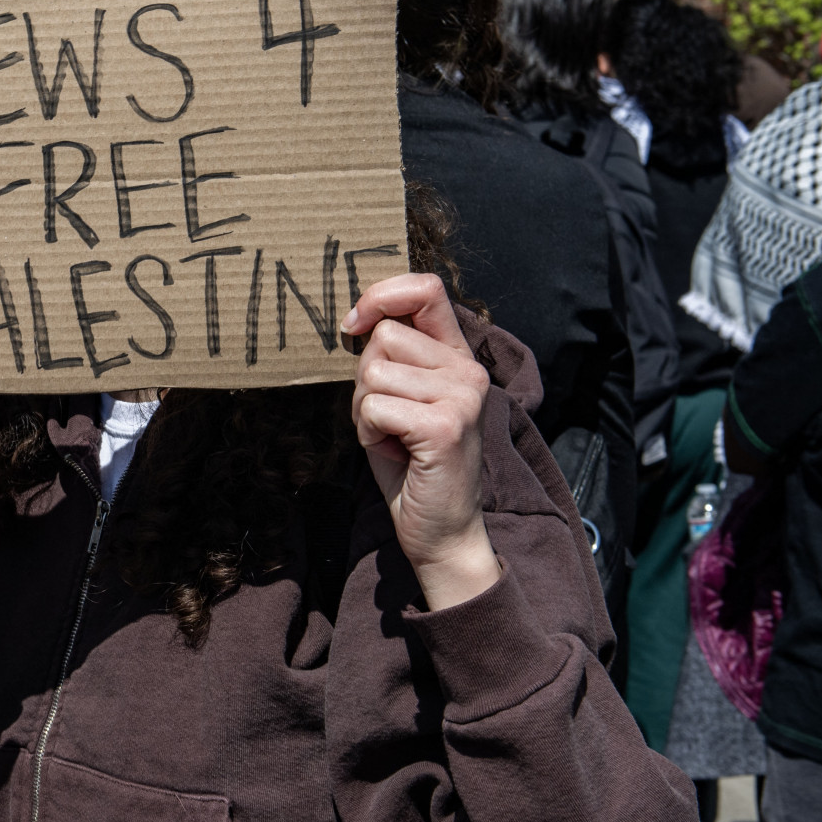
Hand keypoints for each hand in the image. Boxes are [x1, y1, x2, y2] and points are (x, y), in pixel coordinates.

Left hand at [343, 273, 500, 610]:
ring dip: (365, 411)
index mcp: (458, 358)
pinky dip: (369, 433)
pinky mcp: (445, 426)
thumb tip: (358, 320)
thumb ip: (391, 358)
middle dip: (364, 380)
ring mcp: (462, 397)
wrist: (442, 531)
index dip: (381, 295)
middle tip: (386, 419)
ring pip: (373, 373)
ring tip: (393, 438)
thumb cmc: (412, 466)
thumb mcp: (401, 400)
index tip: (353, 324)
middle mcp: (468, 371)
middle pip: (383, 337)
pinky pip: (374, 407)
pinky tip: (396, 453)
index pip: (426, 289)